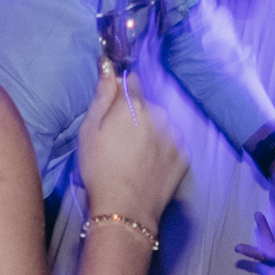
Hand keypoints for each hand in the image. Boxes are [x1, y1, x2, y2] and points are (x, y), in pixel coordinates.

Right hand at [79, 49, 187, 246]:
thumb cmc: (99, 169)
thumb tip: (109, 66)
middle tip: (120, 142)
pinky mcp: (185, 156)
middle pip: (147, 106)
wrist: (125, 208)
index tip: (113, 107)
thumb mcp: (89, 130)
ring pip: (162, 124)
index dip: (121, 92)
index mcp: (134, 106)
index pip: (131, 82)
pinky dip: (164, 149)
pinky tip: (149, 165)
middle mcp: (160, 115)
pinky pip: (174, 143)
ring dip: (152, 132)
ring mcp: (175, 136)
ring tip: (135, 157)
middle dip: (136, 116)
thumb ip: (102, 96)